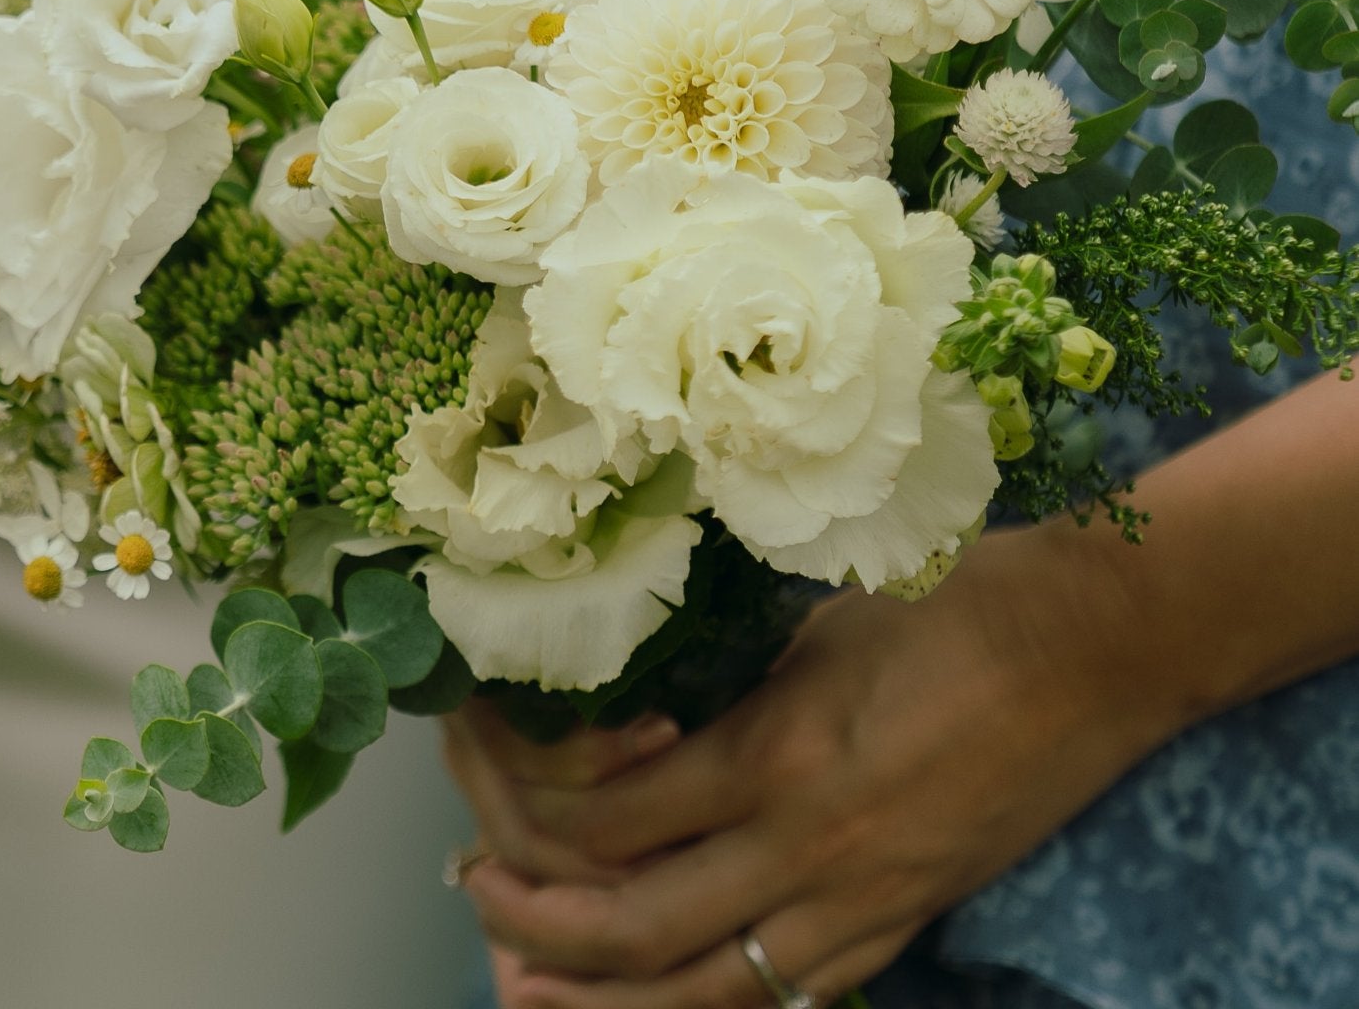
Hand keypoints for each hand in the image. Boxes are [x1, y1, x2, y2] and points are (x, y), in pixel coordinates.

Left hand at [443, 525, 1183, 1006]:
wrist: (1095, 646)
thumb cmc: (947, 599)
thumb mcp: (805, 624)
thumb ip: (723, 689)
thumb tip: (631, 716)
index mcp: (773, 755)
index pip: (609, 823)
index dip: (528, 808)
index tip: (485, 763)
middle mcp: (807, 851)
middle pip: (634, 928)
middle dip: (532, 924)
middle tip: (471, 888)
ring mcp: (860, 906)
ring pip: (704, 995)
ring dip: (600, 999)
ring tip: (523, 988)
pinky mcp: (903, 925)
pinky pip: (785, 995)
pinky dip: (702, 1003)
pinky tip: (654, 995)